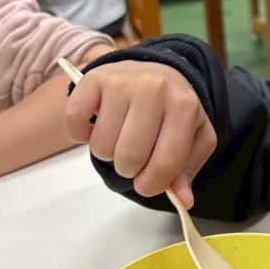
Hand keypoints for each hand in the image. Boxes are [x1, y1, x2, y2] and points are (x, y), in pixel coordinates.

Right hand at [64, 60, 216, 205]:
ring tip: (118, 138)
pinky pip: (74, 124)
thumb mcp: (194, 137)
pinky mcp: (93, 78)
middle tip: (133, 158)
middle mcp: (154, 90)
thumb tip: (183, 200)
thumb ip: (188, 170)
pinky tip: (97, 126)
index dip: (152, 185)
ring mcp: (122, 82)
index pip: (165, 164)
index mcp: (184, 107)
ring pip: (101, 147)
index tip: (146, 183)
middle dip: (129, 170)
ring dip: (107, 154)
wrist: (155, 68)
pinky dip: (81, 135)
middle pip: (129, 158)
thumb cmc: (174, 109)